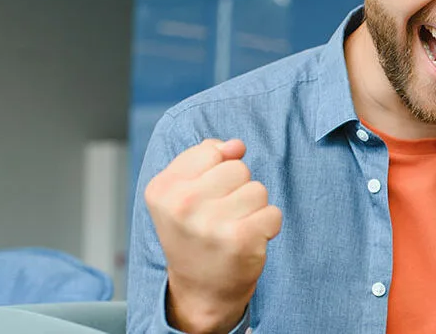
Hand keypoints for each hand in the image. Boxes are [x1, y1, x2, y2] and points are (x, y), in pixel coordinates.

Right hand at [144, 139, 281, 333]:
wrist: (200, 289)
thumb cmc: (194, 234)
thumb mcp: (182, 192)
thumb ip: (205, 157)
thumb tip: (236, 145)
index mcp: (163, 188)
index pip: (212, 151)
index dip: (217, 172)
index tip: (204, 198)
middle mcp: (182, 204)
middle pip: (238, 168)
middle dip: (237, 189)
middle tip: (220, 217)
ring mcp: (211, 223)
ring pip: (258, 189)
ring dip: (253, 209)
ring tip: (232, 229)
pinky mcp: (240, 240)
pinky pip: (273, 213)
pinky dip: (266, 227)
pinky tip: (246, 241)